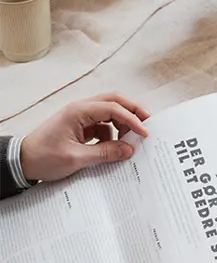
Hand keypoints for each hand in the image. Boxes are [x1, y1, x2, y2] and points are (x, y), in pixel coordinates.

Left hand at [20, 92, 150, 182]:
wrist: (22, 162)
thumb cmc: (43, 158)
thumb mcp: (76, 158)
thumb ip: (105, 153)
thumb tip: (129, 149)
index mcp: (78, 112)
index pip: (113, 108)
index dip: (132, 119)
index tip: (144, 133)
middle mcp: (81, 109)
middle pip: (114, 101)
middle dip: (133, 111)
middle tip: (148, 123)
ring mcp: (81, 117)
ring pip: (110, 111)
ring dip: (124, 122)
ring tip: (132, 139)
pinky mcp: (82, 126)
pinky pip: (104, 125)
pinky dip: (114, 133)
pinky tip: (115, 146)